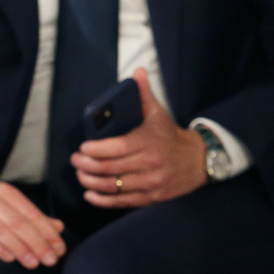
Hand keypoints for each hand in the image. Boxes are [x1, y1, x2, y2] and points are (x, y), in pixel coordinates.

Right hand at [0, 180, 65, 268]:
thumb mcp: (8, 203)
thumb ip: (33, 216)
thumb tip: (59, 227)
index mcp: (4, 193)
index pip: (31, 213)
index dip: (47, 232)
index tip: (61, 249)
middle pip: (19, 223)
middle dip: (38, 243)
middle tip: (52, 260)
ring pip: (3, 231)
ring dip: (21, 249)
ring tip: (35, 264)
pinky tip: (12, 259)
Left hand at [70, 69, 206, 208]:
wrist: (198, 161)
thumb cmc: (170, 136)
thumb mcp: (158, 114)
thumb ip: (144, 94)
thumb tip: (137, 71)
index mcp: (148, 142)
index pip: (115, 148)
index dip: (94, 150)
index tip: (82, 147)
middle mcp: (149, 164)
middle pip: (109, 169)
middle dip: (86, 165)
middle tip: (75, 160)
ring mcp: (150, 183)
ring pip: (113, 186)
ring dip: (90, 182)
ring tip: (80, 175)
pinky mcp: (150, 197)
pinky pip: (122, 202)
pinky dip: (102, 200)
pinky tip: (89, 194)